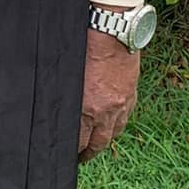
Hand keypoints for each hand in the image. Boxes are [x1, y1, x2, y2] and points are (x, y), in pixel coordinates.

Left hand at [78, 27, 139, 162]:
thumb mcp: (67, 74)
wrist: (112, 31)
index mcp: (87, 108)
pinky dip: (117, 125)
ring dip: (104, 141)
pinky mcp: (131, 95)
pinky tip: (112, 125)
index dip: (73, 150)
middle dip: (88, 153)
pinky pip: (125, 118)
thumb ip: (65, 95)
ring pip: (113, 133)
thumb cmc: (85, 47)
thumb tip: (57, 109)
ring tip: (96, 145)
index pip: (79, 140)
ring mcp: (121, 104)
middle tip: (80, 157)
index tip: (67, 154)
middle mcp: (106, 111)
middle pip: (98, 143)